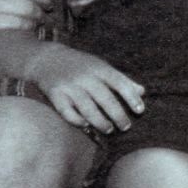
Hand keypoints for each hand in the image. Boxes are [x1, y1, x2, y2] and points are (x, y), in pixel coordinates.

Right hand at [29, 43, 145, 133]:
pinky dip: (77, 120)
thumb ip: (121, 79)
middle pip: (105, 98)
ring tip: (109, 129)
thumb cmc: (79, 65)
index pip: (119, 82)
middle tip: (126, 126)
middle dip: (118, 115)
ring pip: (87, 108)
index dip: (131, 97)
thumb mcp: (100, 66)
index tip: (140, 110)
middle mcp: (85, 77)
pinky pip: (67, 112)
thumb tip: (142, 92)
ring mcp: (69, 86)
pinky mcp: (55, 95)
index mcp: (99, 68)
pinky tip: (85, 125)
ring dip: (100, 121)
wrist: (45, 58)